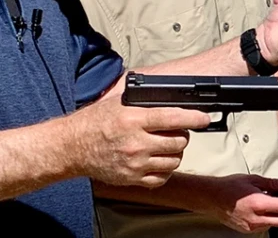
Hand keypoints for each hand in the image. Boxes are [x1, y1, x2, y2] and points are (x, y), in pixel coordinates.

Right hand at [66, 96, 210, 187]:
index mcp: (133, 119)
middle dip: (182, 134)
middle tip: (177, 130)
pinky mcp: (132, 179)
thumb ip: (143, 102)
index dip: (193, 117)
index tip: (204, 118)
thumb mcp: (117, 102)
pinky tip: (158, 161)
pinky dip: (165, 170)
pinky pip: (161, 178)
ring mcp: (135, 163)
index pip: (172, 117)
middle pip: (178, 141)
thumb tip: (169, 98)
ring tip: (166, 145)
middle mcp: (136, 143)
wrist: (73, 147)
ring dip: (175, 152)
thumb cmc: (94, 122)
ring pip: (173, 160)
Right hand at [200, 174, 277, 233]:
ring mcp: (252, 226)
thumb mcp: (253, 179)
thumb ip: (273, 183)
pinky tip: (267, 210)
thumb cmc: (229, 186)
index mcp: (258, 203)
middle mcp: (256, 218)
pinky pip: (266, 227)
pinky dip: (271, 219)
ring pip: (276, 224)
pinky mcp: (248, 230)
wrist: (212, 197)